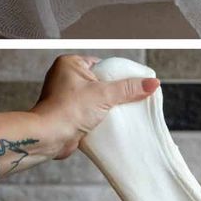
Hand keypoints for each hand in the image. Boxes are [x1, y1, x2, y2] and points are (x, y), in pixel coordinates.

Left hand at [30, 55, 159, 159]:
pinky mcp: (68, 112)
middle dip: (114, 92)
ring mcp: (65, 96)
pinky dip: (99, 116)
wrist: (49, 137)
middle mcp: (64, 77)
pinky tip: (112, 121)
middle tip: (131, 98)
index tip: (134, 83)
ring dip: (107, 106)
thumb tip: (151, 83)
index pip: (102, 64)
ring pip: (95, 97)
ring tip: (123, 111)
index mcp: (69, 64)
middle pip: (100, 81)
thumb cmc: (68, 110)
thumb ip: (128, 88)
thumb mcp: (104, 95)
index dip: (118, 74)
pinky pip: (89, 110)